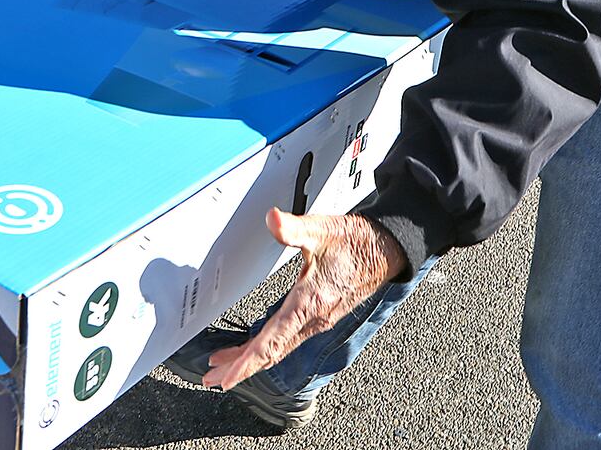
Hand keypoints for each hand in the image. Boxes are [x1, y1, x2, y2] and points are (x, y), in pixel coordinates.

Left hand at [202, 210, 406, 390]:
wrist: (386, 249)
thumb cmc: (357, 243)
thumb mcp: (322, 230)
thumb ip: (294, 227)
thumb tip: (272, 220)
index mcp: (309, 304)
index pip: (271, 343)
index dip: (245, 362)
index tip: (225, 378)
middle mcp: (314, 319)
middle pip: (271, 353)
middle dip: (241, 368)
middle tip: (214, 379)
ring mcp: (318, 320)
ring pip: (279, 348)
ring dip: (252, 360)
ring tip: (226, 365)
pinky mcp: (321, 316)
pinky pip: (289, 340)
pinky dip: (268, 347)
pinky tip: (257, 345)